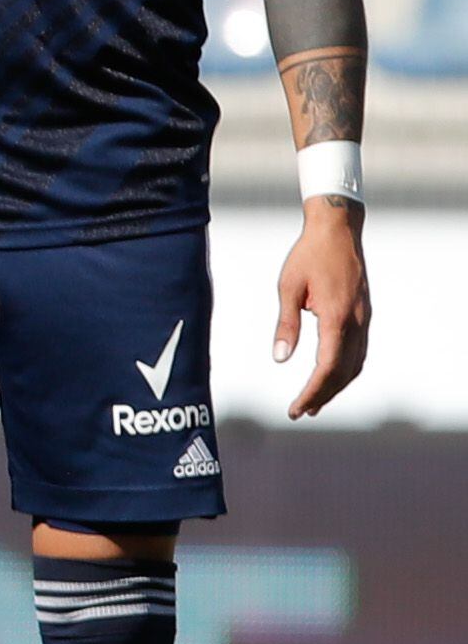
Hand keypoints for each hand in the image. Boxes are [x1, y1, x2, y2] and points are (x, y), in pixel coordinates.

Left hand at [272, 199, 369, 418]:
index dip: (312, 392)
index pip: (327, 368)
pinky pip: (358, 351)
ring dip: (336, 386)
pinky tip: (330, 376)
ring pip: (355, 364)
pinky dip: (345, 370)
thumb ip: (285, 324)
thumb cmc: (308, 256)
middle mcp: (357, 322)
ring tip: (314, 402)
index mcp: (336, 317)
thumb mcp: (288, 287)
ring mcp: (364, 319)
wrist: (338, 231)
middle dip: (322, 395)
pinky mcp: (364, 315)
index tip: (296, 409)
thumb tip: (279, 359)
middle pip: (343, 372)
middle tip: (299, 412)